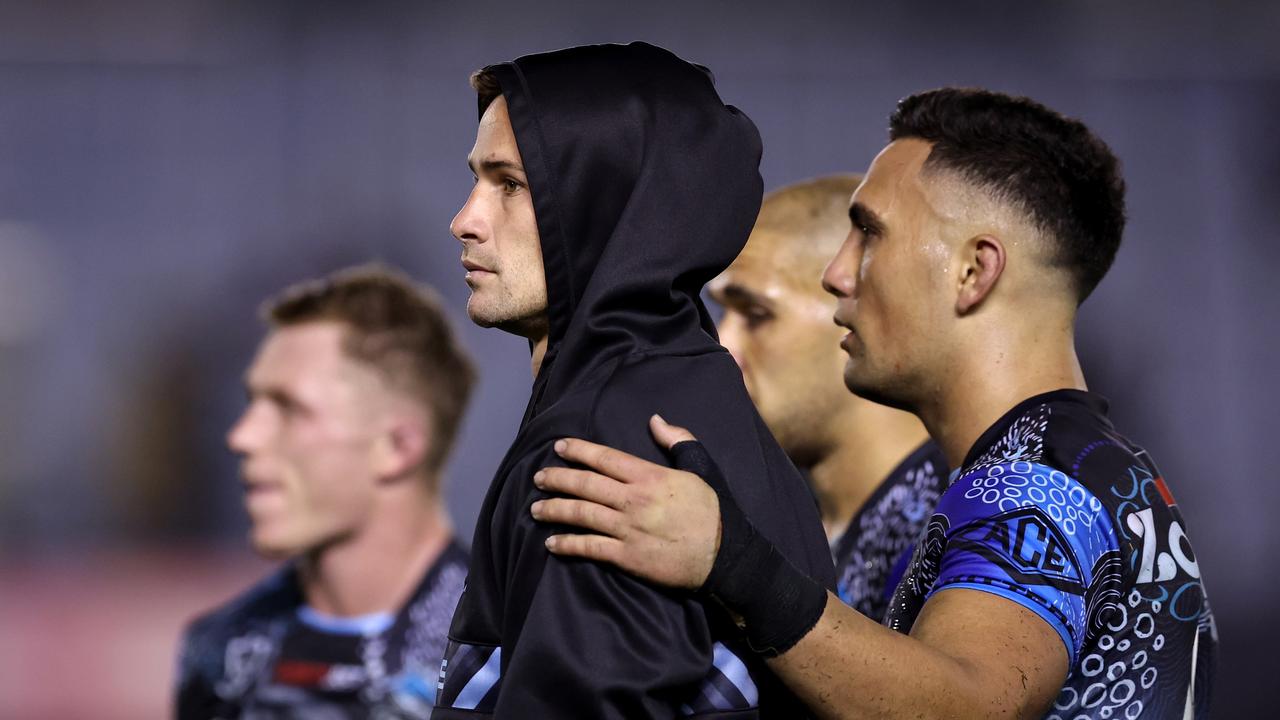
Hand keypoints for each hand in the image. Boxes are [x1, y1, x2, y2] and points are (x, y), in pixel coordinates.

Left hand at [531, 414, 721, 589]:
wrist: (725, 555)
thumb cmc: (713, 511)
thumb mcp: (700, 467)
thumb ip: (678, 441)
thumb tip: (655, 420)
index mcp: (650, 476)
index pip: (605, 458)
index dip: (579, 450)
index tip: (558, 447)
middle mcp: (634, 500)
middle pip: (586, 484)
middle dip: (558, 479)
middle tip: (538, 477)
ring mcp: (628, 529)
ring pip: (582, 514)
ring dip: (555, 510)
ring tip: (535, 509)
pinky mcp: (628, 557)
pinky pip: (590, 548)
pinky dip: (568, 545)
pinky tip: (551, 543)